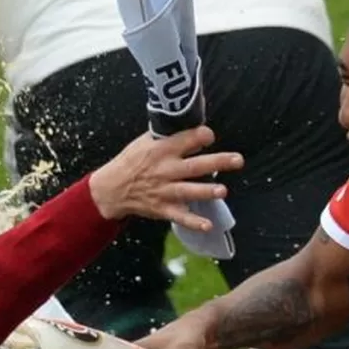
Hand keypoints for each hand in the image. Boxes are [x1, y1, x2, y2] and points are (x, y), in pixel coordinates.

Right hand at [89, 126, 243, 228]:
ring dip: (206, 191)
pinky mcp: (162, 208)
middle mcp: (165, 170)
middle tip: (238, 160)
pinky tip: (208, 225)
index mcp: (161, 150)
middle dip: (217, 162)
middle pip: (194, 165)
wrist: (111, 188)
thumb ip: (166, 135)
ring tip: (223, 191)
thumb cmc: (130, 162)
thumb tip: (189, 122)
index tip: (210, 136)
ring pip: (188, 190)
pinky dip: (193, 222)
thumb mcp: (144, 142)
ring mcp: (164, 190)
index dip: (200, 136)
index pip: (185, 139)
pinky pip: (179, 216)